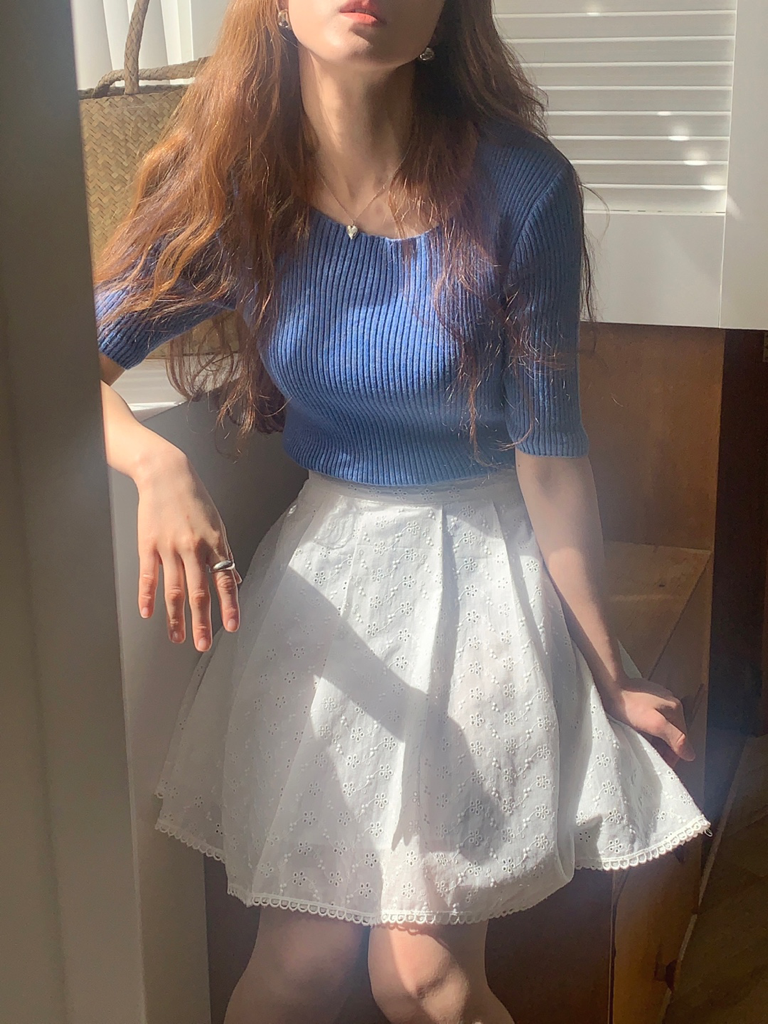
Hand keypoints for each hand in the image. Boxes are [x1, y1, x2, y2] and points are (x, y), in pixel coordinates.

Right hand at [134, 447, 242, 650]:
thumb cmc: (194, 499)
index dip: (229, 605)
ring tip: (177, 638)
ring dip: (176, 618)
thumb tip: (236, 580)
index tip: (232, 626)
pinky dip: (147, 597)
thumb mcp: (218, 524)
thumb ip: (225, 555)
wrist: (166, 474)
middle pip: (199, 592)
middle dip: (202, 622)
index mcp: (214, 544)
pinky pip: (148, 576)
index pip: (225, 581)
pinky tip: (148, 614)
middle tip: (202, 645)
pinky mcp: (148, 545)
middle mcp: (194, 549)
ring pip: (174, 590)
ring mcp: (169, 548)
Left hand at [599, 677, 695, 768]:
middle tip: (652, 757)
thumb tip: (690, 754)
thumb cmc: (629, 705)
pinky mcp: (645, 699)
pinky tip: (639, 733)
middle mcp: (670, 703)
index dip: (674, 756)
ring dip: (656, 739)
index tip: (663, 764)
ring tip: (644, 746)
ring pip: (662, 726)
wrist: (609, 686)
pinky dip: (648, 729)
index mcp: (676, 709)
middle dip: (665, 748)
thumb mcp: (655, 724)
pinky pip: (652, 718)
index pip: (682, 740)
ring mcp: (657, 699)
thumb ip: (675, 738)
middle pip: (673, 733)